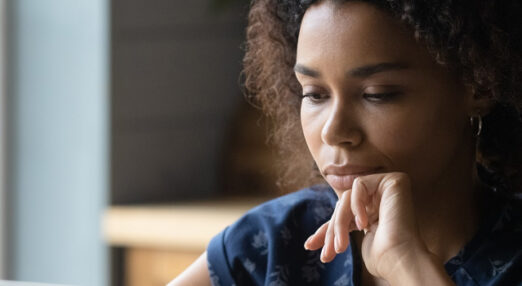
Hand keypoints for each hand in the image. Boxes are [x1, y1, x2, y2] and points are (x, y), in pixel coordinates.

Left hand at [304, 172, 427, 279]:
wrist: (399, 260)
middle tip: (329, 252)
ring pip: (347, 196)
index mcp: (374, 213)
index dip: (326, 230)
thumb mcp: (349, 241)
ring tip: (341, 245)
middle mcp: (381, 199)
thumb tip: (309, 242)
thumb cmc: (381, 257)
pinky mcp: (393, 181)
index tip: (310, 246)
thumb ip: (335, 231)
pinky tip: (363, 224)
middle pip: (343, 205)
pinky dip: (356, 204)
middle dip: (333, 229)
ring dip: (340, 222)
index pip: (343, 215)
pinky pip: (360, 184)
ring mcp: (388, 188)